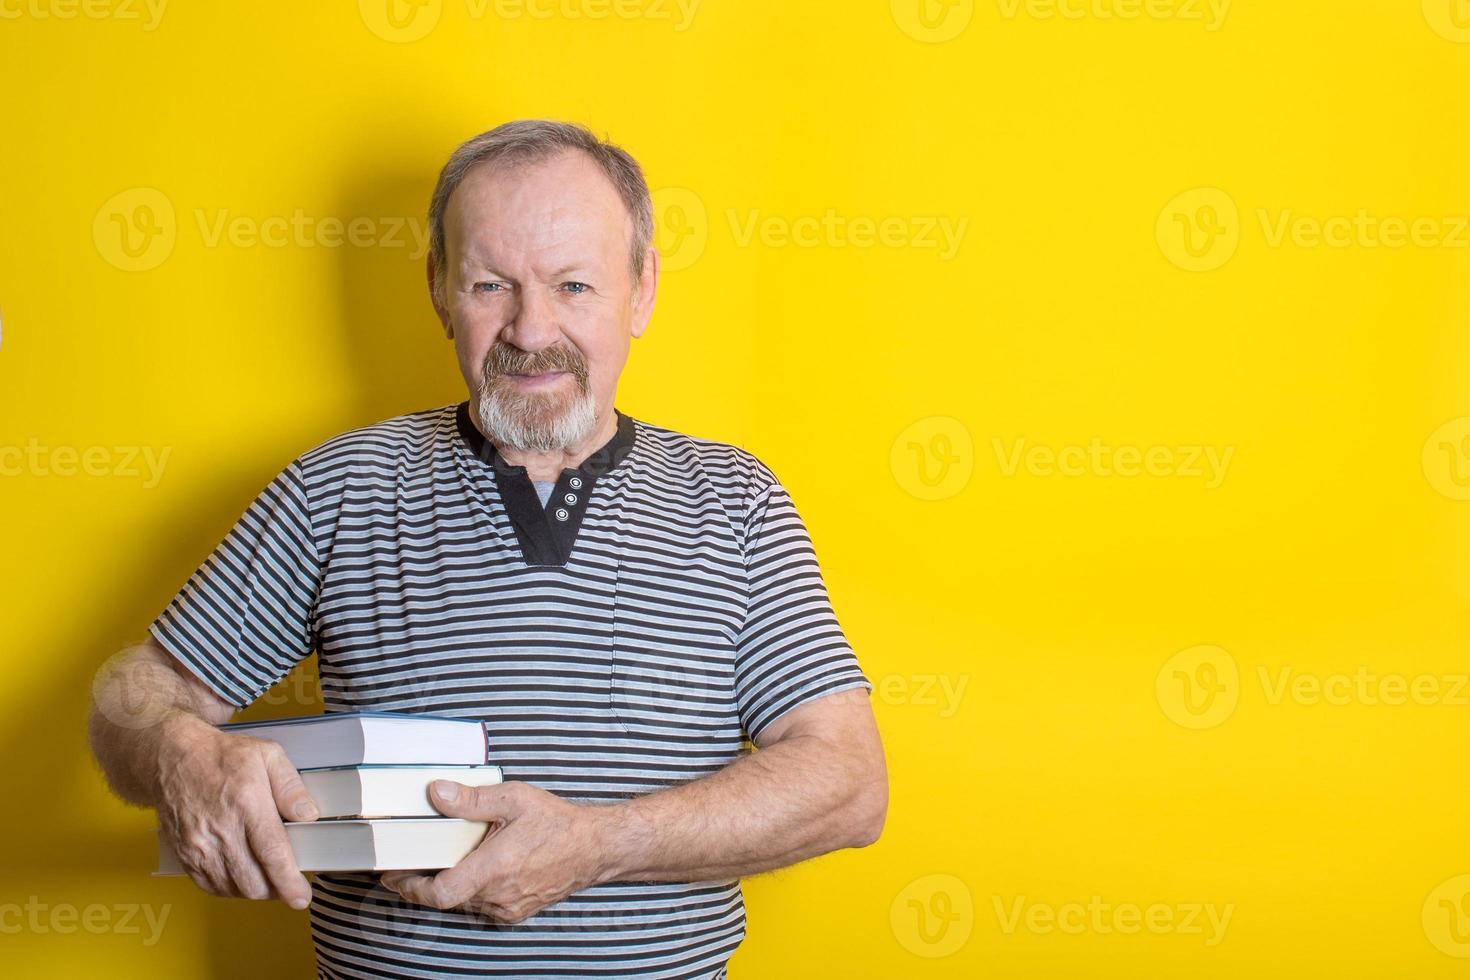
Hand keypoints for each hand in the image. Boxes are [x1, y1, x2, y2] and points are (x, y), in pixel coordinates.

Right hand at [153, 712, 318, 907]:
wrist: (171, 759)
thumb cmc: (220, 756)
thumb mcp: (267, 755)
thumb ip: (291, 787)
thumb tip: (309, 815)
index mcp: (246, 803)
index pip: (272, 854)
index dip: (289, 882)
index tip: (301, 897)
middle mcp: (221, 829)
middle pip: (253, 881)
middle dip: (276, 889)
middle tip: (288, 880)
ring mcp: (199, 846)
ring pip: (233, 889)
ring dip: (255, 890)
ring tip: (266, 874)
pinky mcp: (186, 856)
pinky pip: (211, 887)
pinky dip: (231, 888)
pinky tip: (242, 872)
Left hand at [381, 780, 611, 922]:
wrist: (594, 848)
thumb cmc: (557, 823)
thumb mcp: (514, 799)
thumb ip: (472, 799)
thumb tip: (436, 793)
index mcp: (495, 867)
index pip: (440, 893)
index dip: (411, 888)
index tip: (395, 875)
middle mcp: (499, 894)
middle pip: (447, 898)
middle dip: (425, 883)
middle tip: (411, 862)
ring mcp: (508, 907)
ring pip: (464, 903)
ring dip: (450, 885)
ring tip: (443, 860)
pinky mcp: (516, 912)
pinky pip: (482, 906)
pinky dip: (472, 890)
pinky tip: (475, 868)